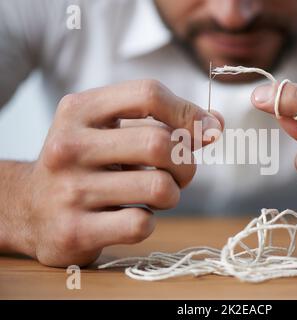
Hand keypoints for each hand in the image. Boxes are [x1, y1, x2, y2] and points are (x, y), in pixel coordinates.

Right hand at [2, 80, 222, 266]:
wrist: (27, 208)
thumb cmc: (85, 163)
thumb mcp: (111, 130)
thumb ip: (162, 122)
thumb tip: (216, 124)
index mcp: (80, 110)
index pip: (148, 94)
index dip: (188, 112)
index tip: (207, 130)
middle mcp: (70, 146)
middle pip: (160, 143)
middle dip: (186, 162)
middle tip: (181, 172)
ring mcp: (69, 190)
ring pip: (159, 188)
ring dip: (172, 194)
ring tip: (157, 195)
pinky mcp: (74, 230)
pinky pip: (141, 224)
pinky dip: (150, 221)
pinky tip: (134, 216)